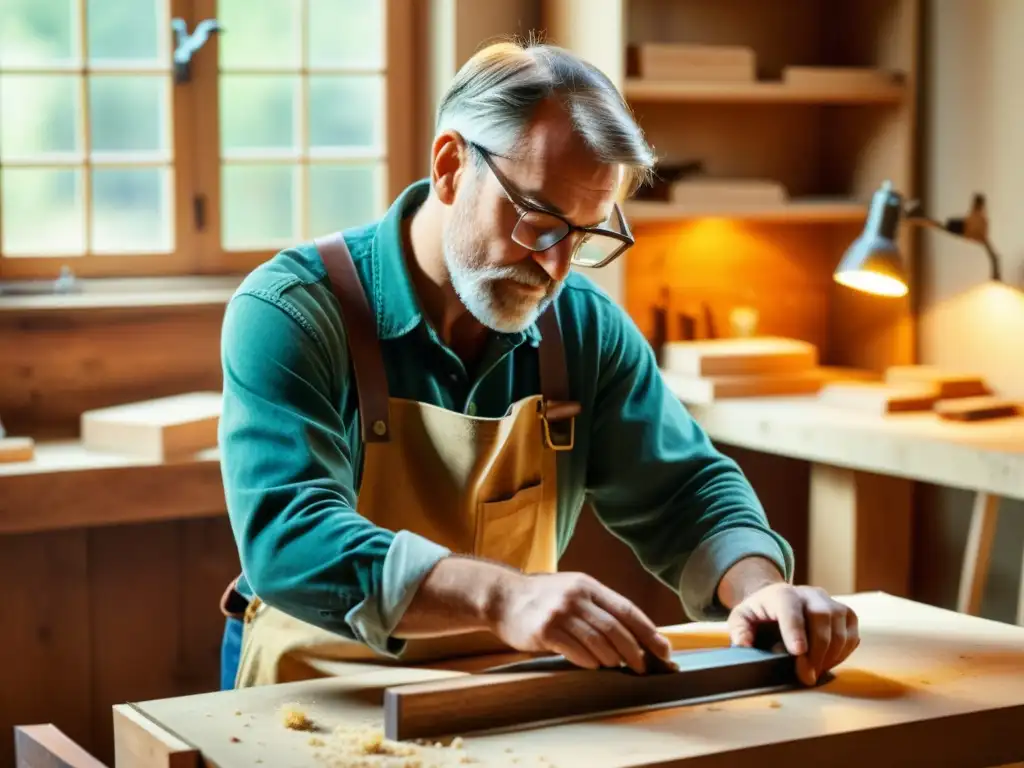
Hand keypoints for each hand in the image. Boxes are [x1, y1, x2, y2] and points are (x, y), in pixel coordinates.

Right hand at [487, 571, 673, 673]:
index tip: (664, 650)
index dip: (648, 631)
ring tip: (616, 666)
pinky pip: (575, 651)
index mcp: (588, 585)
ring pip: (598, 642)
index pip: (626, 609)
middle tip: (643, 668)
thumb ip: (597, 606)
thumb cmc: (542, 598)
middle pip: (615, 628)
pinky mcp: (545, 630)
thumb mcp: (572, 590)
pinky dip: (589, 661)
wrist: (502, 597)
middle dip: (634, 651)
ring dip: (612, 659)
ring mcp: (560, 613)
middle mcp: (576, 596)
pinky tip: (593, 665)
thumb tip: (633, 633)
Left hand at [727, 583, 858, 685]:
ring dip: (830, 655)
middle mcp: (810, 594)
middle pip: (821, 618)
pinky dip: (842, 654)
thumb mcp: (742, 617)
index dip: (795, 630)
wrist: (780, 600)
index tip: (797, 652)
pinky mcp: (846, 615)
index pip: (790, 608)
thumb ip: (739, 629)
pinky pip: (852, 635)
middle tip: (806, 676)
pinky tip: (826, 663)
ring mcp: (831, 603)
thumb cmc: (761, 613)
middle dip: (816, 651)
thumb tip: (744, 645)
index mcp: (782, 594)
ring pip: (841, 626)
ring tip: (814, 672)